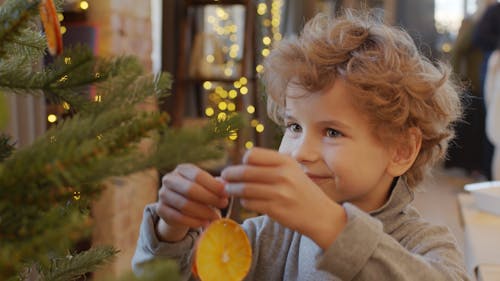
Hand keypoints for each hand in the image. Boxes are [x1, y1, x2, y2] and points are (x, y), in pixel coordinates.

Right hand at [155, 164, 228, 241]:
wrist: (178, 207)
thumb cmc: (198, 193)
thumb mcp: (206, 186)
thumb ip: (216, 185)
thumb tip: (227, 186)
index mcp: (182, 169)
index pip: (197, 175)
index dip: (213, 185)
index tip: (226, 193)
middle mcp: (169, 179)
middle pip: (190, 189)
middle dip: (209, 198)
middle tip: (223, 205)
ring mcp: (163, 194)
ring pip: (184, 204)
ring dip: (203, 212)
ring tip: (216, 217)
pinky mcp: (160, 209)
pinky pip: (178, 217)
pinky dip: (193, 221)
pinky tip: (204, 223)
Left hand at [221, 147, 345, 248]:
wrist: (321, 215)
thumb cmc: (302, 190)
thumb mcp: (292, 170)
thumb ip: (269, 165)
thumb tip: (239, 163)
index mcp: (285, 161)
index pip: (252, 155)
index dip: (243, 161)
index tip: (240, 166)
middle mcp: (282, 175)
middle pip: (245, 171)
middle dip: (230, 175)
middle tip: (224, 178)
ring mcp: (279, 193)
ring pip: (244, 188)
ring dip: (232, 189)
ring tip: (228, 190)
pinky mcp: (275, 209)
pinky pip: (250, 203)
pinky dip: (243, 201)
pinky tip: (245, 200)